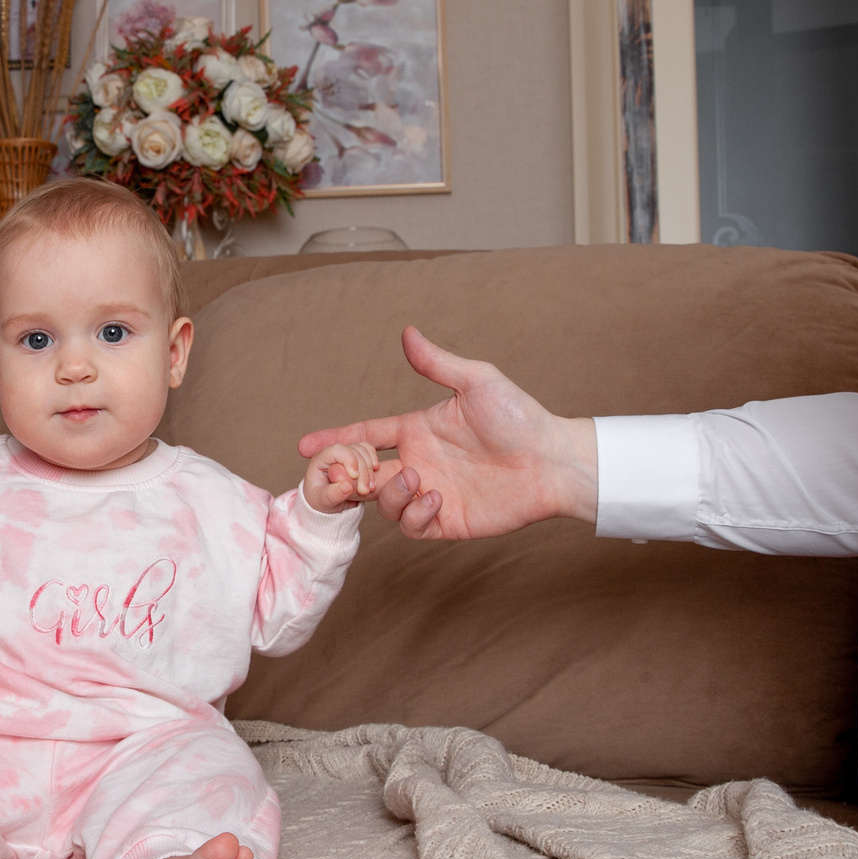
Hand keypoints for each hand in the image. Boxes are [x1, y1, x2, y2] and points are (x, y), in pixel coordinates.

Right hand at [297, 327, 597, 539]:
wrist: (552, 461)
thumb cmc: (521, 417)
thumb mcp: (476, 381)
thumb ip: (437, 363)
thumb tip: (408, 332)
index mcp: (418, 430)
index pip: (366, 434)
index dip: (336, 439)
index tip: (305, 445)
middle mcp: (420, 462)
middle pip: (364, 474)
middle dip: (348, 476)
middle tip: (350, 473)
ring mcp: (431, 493)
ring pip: (384, 503)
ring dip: (391, 493)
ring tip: (418, 479)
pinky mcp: (448, 521)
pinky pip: (411, 526)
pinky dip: (413, 513)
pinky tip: (436, 498)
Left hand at [300, 441, 393, 512]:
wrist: (328, 503)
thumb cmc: (321, 500)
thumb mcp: (324, 501)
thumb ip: (333, 494)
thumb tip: (347, 486)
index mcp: (321, 459)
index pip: (337, 450)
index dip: (349, 460)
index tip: (355, 477)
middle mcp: (334, 453)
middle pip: (354, 452)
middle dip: (363, 471)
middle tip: (364, 491)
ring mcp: (346, 453)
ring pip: (363, 451)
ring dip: (369, 470)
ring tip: (369, 489)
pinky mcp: (356, 457)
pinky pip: (368, 451)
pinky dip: (373, 461)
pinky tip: (375, 472)